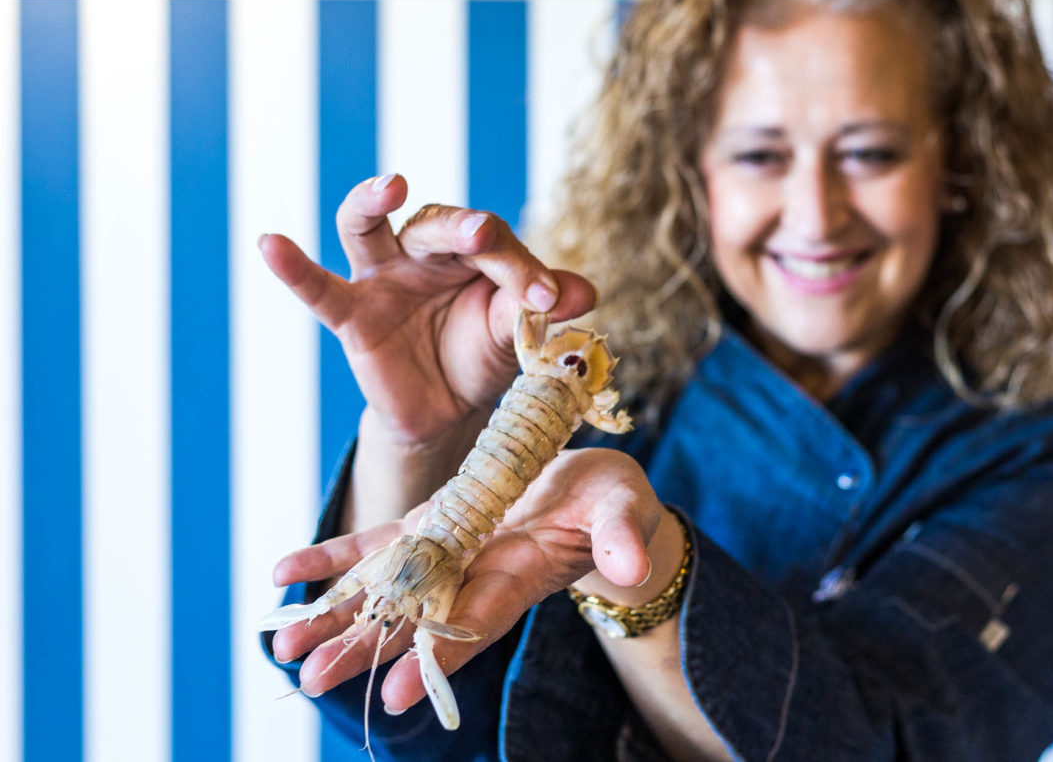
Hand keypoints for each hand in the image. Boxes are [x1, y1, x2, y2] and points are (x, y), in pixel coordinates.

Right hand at [259, 175, 596, 448]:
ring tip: (389, 184)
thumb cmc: (484, 354)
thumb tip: (584, 293)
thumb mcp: (517, 331)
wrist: (448, 411)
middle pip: (437, 225)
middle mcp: (423, 254)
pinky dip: (294, 268)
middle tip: (484, 237)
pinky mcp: (352, 315)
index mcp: (471, 252)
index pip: (495, 244)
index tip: (550, 300)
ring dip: (372, 202)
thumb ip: (541, 306)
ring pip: (366, 227)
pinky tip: (269, 243)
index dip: (522, 268)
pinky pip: (319, 289)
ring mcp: (382, 279)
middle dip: (464, 230)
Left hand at [268, 449, 664, 712]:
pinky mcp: (429, 525)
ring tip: (284, 647)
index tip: (395, 695)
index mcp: (518, 580)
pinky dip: (329, 558)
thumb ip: (623, 536)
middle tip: (312, 680)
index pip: (473, 628)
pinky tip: (284, 572)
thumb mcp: (624, 511)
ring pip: (381, 594)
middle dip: (363, 653)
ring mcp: (445, 554)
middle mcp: (473, 579)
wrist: (588, 494)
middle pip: (412, 625)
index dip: (436, 660)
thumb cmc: (613, 504)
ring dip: (333, 618)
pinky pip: (371, 546)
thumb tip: (633, 564)